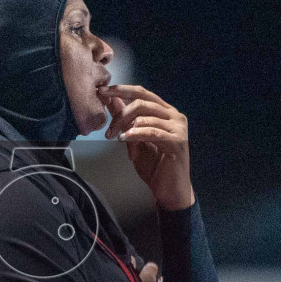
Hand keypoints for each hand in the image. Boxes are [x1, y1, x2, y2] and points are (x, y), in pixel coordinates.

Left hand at [100, 84, 194, 210]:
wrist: (170, 191)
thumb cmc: (154, 167)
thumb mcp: (134, 140)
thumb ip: (125, 121)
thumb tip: (110, 101)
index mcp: (165, 112)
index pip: (142, 93)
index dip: (121, 90)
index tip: (102, 91)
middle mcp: (174, 116)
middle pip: (142, 102)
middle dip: (120, 113)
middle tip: (108, 128)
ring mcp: (178, 128)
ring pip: (145, 116)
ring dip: (125, 126)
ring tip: (114, 137)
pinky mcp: (178, 141)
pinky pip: (152, 132)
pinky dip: (136, 134)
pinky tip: (124, 138)